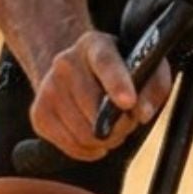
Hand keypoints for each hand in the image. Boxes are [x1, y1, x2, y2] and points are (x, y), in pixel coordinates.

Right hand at [26, 30, 169, 160]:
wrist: (75, 71)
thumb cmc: (120, 72)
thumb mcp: (146, 68)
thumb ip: (154, 87)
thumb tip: (141, 113)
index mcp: (94, 44)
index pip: (105, 62)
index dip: (117, 83)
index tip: (128, 103)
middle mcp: (65, 62)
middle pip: (94, 107)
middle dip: (120, 125)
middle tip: (127, 122)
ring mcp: (48, 88)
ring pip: (83, 133)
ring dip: (105, 140)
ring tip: (110, 127)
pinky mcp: (39, 113)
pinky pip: (70, 145)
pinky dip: (88, 149)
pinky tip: (93, 136)